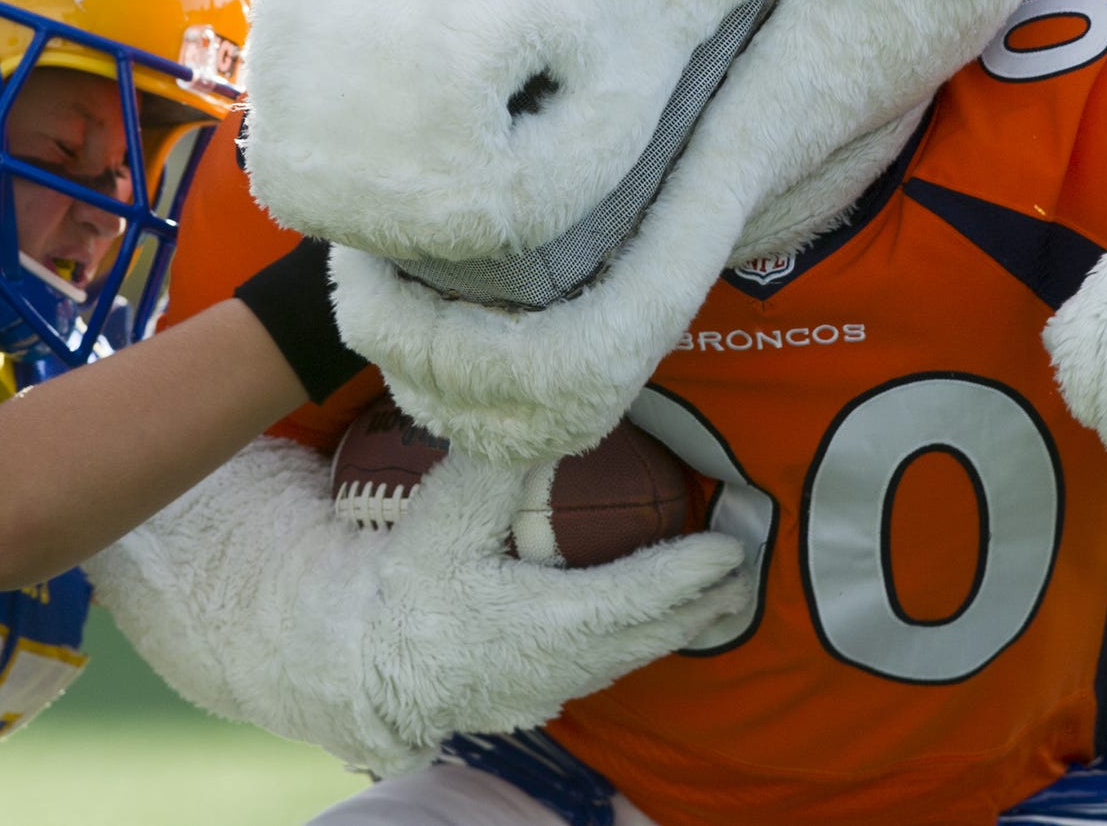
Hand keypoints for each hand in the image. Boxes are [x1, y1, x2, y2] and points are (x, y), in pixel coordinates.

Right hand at [359, 447, 753, 743]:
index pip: (639, 595)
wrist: (362, 665)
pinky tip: (648, 631)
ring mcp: (551, 685)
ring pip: (631, 656)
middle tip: (745, 573)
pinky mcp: (534, 694)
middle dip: (703, 603)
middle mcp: (562, 663)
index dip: (688, 572)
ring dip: (678, 627)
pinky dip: (640, 643)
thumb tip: (553, 413)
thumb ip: (500, 467)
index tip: (729, 547)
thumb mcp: (446, 517)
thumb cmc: (405, 589)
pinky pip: (605, 668)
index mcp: (549, 621)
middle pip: (651, 633)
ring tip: (719, 601)